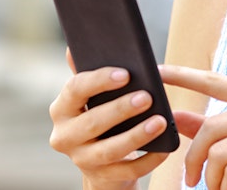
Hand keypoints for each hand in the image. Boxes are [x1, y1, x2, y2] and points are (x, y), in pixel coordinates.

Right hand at [49, 50, 171, 189]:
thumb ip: (86, 72)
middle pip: (92, 122)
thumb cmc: (100, 115)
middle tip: (147, 97)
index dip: (99, 81)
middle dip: (120, 109)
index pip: (75, 90)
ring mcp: (82, 160)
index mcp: (61, 109)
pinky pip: (128, 171)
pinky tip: (165, 147)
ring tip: (160, 121)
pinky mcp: (102, 178)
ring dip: (136, 135)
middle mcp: (65, 136)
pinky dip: (148, 159)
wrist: (101, 162)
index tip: (125, 74)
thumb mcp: (91, 96)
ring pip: (110, 150)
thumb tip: (73, 48)